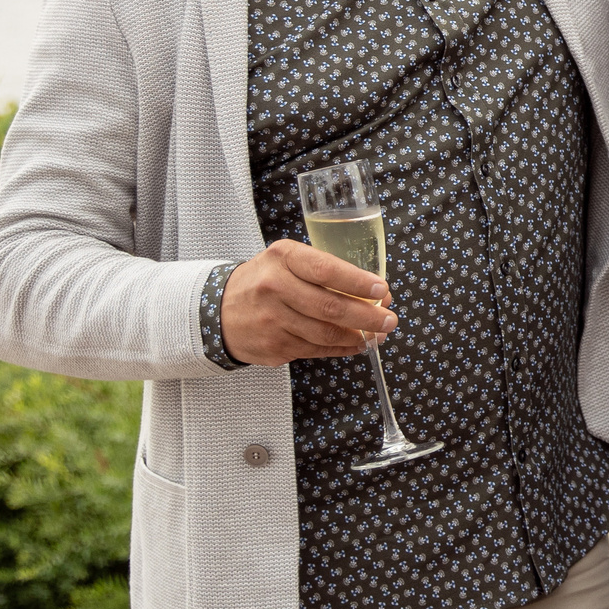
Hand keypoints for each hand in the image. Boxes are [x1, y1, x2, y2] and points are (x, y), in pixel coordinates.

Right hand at [221, 239, 398, 365]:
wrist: (218, 312)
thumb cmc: (264, 281)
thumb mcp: (285, 261)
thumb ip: (323, 270)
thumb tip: (373, 291)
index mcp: (282, 258)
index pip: (326, 270)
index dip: (358, 282)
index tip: (382, 289)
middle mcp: (274, 287)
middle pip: (330, 306)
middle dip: (368, 316)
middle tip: (390, 319)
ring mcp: (272, 320)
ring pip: (326, 333)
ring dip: (359, 336)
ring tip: (378, 333)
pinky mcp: (274, 347)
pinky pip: (316, 350)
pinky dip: (342, 348)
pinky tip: (357, 344)